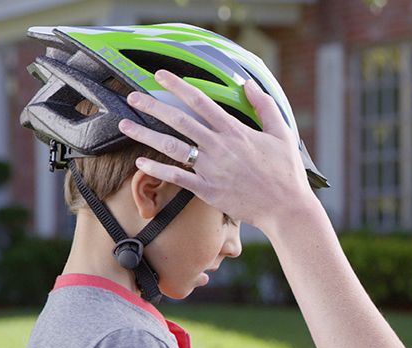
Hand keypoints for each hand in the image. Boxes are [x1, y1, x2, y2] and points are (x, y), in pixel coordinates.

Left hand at [118, 69, 316, 232]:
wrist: (285, 207)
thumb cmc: (286, 172)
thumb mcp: (282, 133)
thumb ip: (264, 106)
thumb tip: (249, 85)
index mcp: (236, 131)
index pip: (201, 102)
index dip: (179, 86)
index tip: (161, 76)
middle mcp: (219, 147)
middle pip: (179, 121)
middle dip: (153, 106)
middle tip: (133, 97)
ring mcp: (211, 169)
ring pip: (172, 147)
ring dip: (146, 134)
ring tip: (125, 125)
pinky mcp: (208, 190)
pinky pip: (177, 177)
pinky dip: (157, 169)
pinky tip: (140, 162)